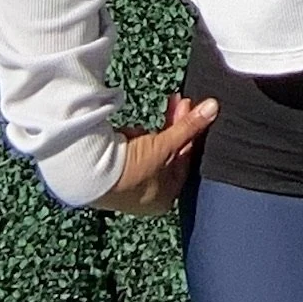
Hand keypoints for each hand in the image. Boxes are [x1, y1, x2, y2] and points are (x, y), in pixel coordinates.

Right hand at [95, 94, 218, 215]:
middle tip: (180, 102)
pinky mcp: (115, 173)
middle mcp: (149, 196)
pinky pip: (134, 151)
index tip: (194, 110)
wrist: (88, 174)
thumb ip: (190, 126)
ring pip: (153, 151)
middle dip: (176, 127)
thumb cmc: (132, 171)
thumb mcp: (166, 145)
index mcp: (166, 198)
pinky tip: (131, 132)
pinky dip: (137, 138)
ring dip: (157, 131)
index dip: (192, 133)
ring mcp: (131, 185)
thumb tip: (214, 107)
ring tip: (155, 116)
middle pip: (171, 155)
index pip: (187, 160)